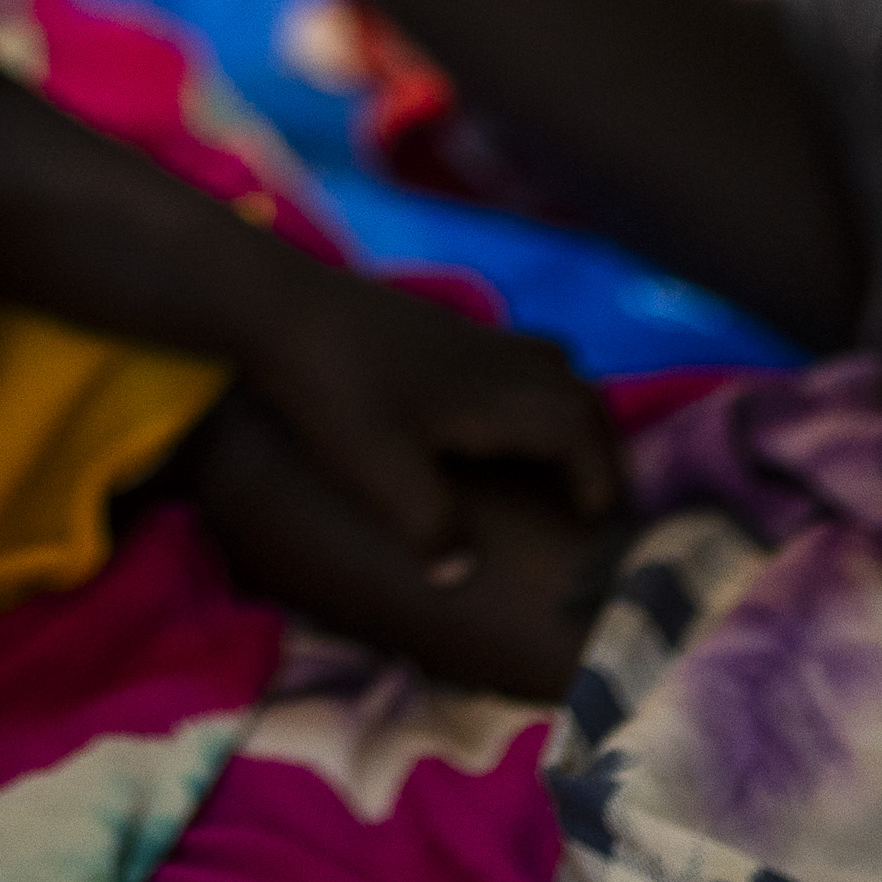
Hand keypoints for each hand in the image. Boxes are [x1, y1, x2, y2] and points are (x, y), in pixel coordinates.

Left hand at [181, 260, 619, 697]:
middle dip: (597, 447)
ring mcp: (467, 336)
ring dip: (562, 412)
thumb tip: (461, 576)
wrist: (280, 305)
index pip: (582, 429)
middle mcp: (498, 358)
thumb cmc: (334, 391)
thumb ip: (428, 525)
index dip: (601, 477)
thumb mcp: (379, 470)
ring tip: (548, 461)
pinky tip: (481, 424)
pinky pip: (510, 357)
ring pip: (547, 367)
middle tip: (589, 498)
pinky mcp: (436, 328)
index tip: (596, 523)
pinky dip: (522, 392)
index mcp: (498, 394)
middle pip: (579, 394)